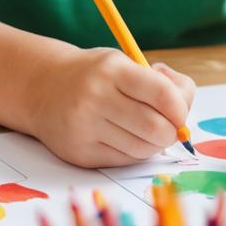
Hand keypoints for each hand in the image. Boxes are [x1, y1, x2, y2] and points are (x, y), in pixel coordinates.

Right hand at [31, 48, 194, 167]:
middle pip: (156, 128)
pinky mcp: (80, 153)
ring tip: (142, 131)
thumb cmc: (95, 75)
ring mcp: (85, 127)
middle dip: (170, 132)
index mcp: (112, 69)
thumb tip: (184, 117)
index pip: (163, 95)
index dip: (180, 108)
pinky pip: (124, 161)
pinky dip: (132, 152)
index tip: (179, 112)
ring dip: (152, 144)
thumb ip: (161, 83)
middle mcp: (95, 97)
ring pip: (142, 150)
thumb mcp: (124, 64)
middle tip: (166, 127)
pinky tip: (122, 137)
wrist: (42, 88)